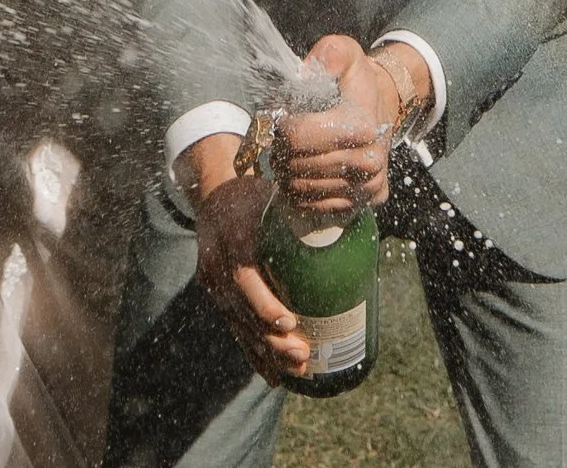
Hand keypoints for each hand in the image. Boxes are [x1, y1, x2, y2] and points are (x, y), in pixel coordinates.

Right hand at [179, 138, 310, 383]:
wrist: (213, 191)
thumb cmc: (255, 194)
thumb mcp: (274, 197)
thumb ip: (304, 214)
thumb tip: (354, 227)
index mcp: (233, 236)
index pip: (244, 278)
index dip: (265, 305)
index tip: (290, 323)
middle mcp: (217, 262)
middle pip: (242, 310)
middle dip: (272, 339)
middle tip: (303, 355)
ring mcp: (211, 280)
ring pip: (238, 325)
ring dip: (266, 353)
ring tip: (298, 369)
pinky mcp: (214, 293)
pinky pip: (234, 327)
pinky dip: (253, 353)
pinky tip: (272, 375)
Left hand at [272, 34, 425, 217]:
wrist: (382, 105)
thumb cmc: (356, 80)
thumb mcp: (344, 54)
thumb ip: (328, 54)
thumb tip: (306, 72)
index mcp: (361, 126)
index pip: (299, 137)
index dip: (282, 126)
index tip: (283, 116)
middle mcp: (369, 161)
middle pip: (298, 166)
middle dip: (282, 150)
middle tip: (282, 136)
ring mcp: (368, 186)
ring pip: (304, 190)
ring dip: (288, 172)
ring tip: (291, 152)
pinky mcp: (365, 202)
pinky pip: (318, 208)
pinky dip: (302, 194)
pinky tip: (302, 173)